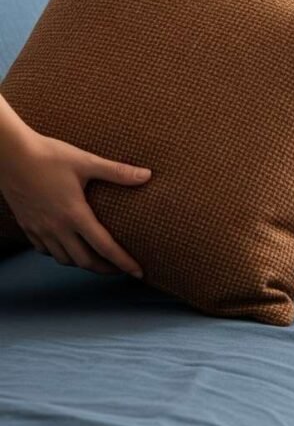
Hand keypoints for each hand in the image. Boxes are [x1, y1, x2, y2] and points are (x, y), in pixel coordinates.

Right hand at [0, 131, 148, 276]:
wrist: (8, 153)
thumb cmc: (48, 155)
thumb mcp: (86, 161)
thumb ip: (117, 172)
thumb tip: (148, 175)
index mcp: (74, 214)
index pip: (105, 247)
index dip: (124, 262)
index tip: (138, 272)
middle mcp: (56, 227)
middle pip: (84, 261)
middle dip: (105, 269)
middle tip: (121, 269)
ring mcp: (39, 228)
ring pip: (63, 259)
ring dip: (83, 263)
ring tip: (98, 260)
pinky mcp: (26, 225)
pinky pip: (44, 250)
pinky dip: (60, 254)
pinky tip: (68, 248)